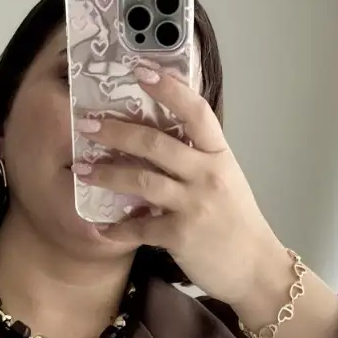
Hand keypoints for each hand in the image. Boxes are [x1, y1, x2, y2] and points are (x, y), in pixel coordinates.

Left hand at [72, 61, 288, 301]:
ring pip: (142, 181)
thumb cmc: (236, 221)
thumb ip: (196, 158)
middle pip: (156, 143)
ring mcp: (195, 205)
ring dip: (107, 174)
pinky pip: (140, 227)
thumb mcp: (224, 179)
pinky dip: (118, 227)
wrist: (255, 267)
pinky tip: (101, 227)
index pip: (196, 111)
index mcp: (219, 155)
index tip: (140, 70)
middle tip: (86, 124)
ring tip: (82, 170)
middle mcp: (207, 175)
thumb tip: (158, 135)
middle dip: (116, 132)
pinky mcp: (181, 235)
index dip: (169, 88)